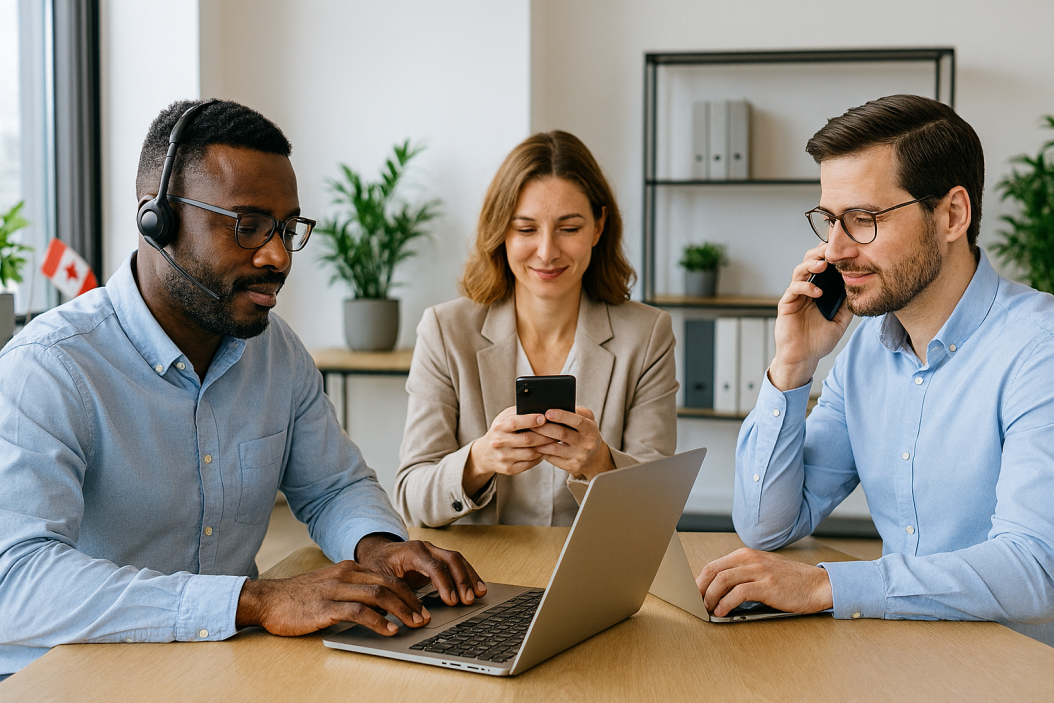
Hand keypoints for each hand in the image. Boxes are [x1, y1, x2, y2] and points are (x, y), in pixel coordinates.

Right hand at [236, 560, 430, 636]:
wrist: (268, 599)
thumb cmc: (299, 597)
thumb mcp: (331, 586)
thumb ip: (354, 590)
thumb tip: (382, 605)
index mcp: (349, 568)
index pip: (388, 576)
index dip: (409, 592)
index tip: (422, 606)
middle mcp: (346, 575)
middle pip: (389, 584)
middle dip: (412, 601)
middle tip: (425, 617)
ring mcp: (336, 589)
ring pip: (379, 595)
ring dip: (401, 611)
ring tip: (414, 624)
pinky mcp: (326, 607)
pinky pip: (358, 611)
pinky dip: (378, 621)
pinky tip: (389, 630)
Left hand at [355, 535, 486, 606]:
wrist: (377, 552)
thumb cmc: (377, 565)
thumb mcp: (380, 579)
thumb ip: (394, 593)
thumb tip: (407, 611)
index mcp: (412, 552)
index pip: (434, 566)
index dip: (444, 583)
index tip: (451, 601)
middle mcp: (426, 548)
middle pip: (451, 560)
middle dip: (462, 580)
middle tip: (469, 600)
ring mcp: (434, 552)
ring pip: (458, 561)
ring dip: (470, 577)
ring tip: (480, 594)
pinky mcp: (439, 559)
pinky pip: (457, 565)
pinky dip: (468, 576)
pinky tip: (477, 587)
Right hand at [463, 406, 551, 495]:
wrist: (485, 453)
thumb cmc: (500, 431)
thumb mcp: (504, 418)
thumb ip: (518, 412)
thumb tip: (539, 408)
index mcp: (499, 427)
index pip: (515, 422)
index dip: (530, 420)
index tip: (544, 418)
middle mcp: (499, 442)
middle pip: (527, 439)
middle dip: (544, 435)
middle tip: (556, 432)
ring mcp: (503, 457)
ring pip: (531, 453)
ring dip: (545, 447)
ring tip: (552, 442)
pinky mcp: (508, 469)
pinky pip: (529, 464)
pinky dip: (539, 458)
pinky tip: (544, 451)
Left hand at [532, 406, 614, 480]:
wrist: (594, 458)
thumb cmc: (586, 434)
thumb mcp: (588, 420)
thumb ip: (579, 411)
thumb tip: (561, 405)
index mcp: (591, 429)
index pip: (577, 421)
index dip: (562, 416)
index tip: (547, 413)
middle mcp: (587, 444)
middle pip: (562, 434)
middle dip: (545, 428)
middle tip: (532, 423)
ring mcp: (579, 456)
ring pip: (555, 448)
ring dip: (540, 441)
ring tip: (530, 435)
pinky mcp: (572, 466)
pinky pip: (553, 459)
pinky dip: (542, 452)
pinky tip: (536, 446)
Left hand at [695, 547, 832, 616]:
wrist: (817, 585)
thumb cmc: (789, 581)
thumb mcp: (762, 571)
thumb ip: (741, 575)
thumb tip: (716, 590)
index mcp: (746, 555)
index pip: (714, 565)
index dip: (699, 580)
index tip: (693, 594)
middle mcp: (751, 559)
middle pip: (714, 571)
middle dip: (700, 588)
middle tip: (695, 603)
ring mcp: (759, 571)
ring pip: (723, 580)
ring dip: (710, 596)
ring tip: (708, 608)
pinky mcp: (767, 585)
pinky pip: (739, 593)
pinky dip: (726, 603)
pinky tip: (723, 612)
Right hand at [768, 244, 853, 390]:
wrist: (803, 357)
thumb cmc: (819, 340)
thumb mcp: (841, 320)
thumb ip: (848, 304)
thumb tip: (860, 287)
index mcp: (819, 289)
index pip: (825, 266)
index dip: (832, 256)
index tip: (846, 249)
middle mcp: (807, 289)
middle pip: (810, 262)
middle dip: (820, 254)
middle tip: (832, 249)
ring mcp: (795, 296)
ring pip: (800, 272)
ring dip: (811, 265)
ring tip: (823, 265)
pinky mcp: (786, 304)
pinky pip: (794, 289)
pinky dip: (805, 287)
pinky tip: (817, 292)